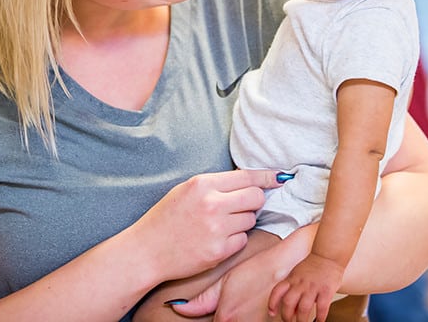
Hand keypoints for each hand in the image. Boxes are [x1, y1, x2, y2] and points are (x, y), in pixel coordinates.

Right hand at [132, 170, 281, 283]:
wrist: (147, 251)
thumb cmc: (166, 218)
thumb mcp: (186, 190)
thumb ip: (215, 185)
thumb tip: (248, 181)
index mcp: (203, 184)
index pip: (246, 176)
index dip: (267, 177)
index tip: (281, 177)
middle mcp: (212, 204)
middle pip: (256, 197)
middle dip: (253, 201)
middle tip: (239, 206)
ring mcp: (217, 229)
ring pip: (251, 219)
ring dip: (242, 222)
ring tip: (220, 225)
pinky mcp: (219, 251)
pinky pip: (242, 240)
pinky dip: (234, 240)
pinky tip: (216, 239)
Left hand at [170, 229, 296, 320]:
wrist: (286, 267)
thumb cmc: (256, 271)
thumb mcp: (226, 282)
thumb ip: (202, 300)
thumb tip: (178, 307)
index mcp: (226, 319)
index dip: (212, 321)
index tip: (220, 312)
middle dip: (225, 321)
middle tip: (236, 307)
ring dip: (240, 320)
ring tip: (247, 307)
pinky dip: (253, 321)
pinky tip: (256, 311)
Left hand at [268, 253, 344, 321]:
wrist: (328, 255)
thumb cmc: (312, 267)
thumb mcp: (297, 275)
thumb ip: (293, 290)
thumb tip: (292, 311)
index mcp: (292, 279)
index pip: (277, 291)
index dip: (272, 303)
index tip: (272, 313)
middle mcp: (300, 283)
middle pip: (288, 302)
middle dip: (287, 316)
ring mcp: (313, 287)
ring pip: (303, 308)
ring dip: (302, 320)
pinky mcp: (326, 290)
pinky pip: (322, 307)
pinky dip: (320, 317)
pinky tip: (319, 321)